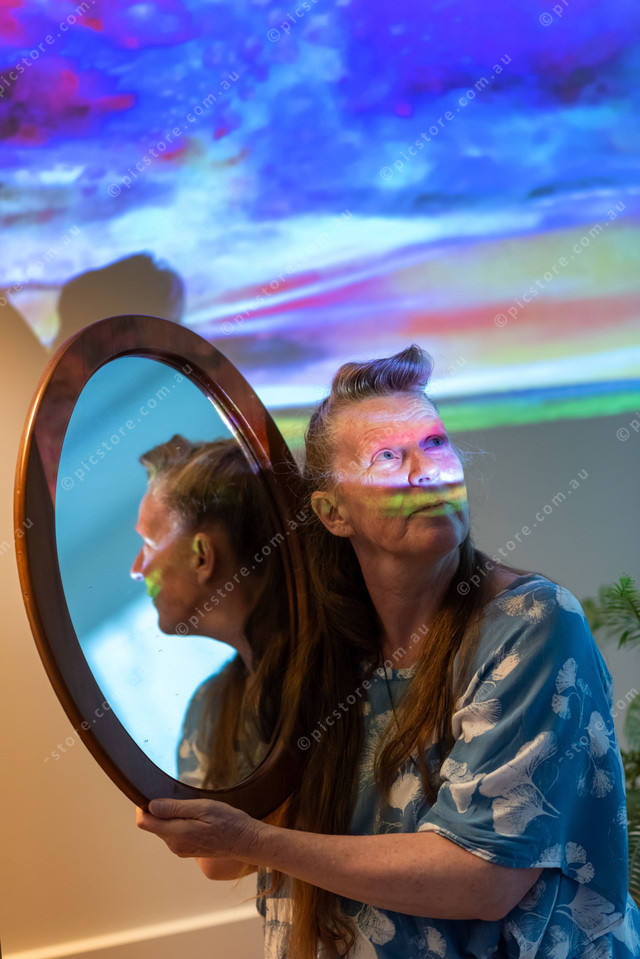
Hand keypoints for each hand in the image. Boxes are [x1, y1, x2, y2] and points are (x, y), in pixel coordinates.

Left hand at [136, 798, 262, 860]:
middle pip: (152, 824)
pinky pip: (173, 833)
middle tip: (179, 796)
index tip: (153, 792)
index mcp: (176, 834)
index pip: (144, 821)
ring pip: (163, 828)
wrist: (245, 841)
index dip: (143, 805)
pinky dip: (178, 822)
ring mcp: (180, 849)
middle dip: (158, 809)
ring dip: (170, 815)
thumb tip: (151, 806)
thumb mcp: (203, 808)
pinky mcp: (186, 849)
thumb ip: (175, 808)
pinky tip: (196, 816)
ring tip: (192, 806)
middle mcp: (174, 845)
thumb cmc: (228, 822)